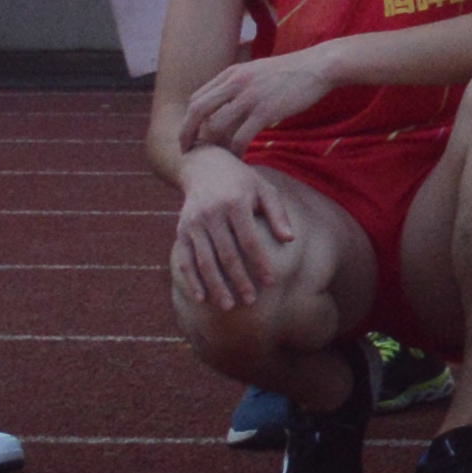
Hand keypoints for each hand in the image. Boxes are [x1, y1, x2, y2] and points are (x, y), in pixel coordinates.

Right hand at [170, 153, 290, 319]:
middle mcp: (212, 213)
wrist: (204, 166)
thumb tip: (290, 240)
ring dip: (216, 286)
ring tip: (229, 306)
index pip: (250, 239)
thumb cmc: (242, 182)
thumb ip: (277, 214)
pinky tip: (202, 297)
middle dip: (239, 280)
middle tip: (251, 302)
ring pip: (205, 261)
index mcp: (236, 202)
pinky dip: (192, 280)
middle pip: (227, 254)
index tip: (271, 282)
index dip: (260, 262)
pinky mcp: (181, 231)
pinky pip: (185, 259)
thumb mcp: (264, 189)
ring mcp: (194, 223)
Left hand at [184, 46, 350, 148]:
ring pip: (216, 127)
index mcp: (232, 73)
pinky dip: (236, 152)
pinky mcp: (265, 111)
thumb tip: (226, 103)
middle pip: (198, 110)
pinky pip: (240, 137)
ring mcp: (250, 96)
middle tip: (188, 151)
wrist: (319, 66)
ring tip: (217, 158)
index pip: (197, 98)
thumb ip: (239, 83)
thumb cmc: (291, 71)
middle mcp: (236, 82)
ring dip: (213, 146)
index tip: (191, 135)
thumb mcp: (258, 70)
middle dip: (188, 133)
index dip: (189, 119)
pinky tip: (239, 158)